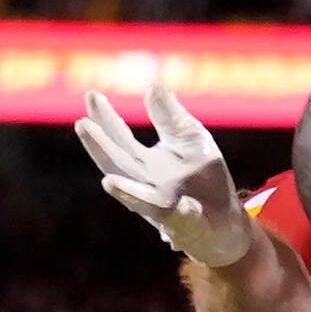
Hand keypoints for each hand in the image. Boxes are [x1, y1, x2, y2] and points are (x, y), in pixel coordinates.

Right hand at [75, 85, 252, 267]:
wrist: (227, 221)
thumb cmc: (204, 178)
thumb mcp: (190, 140)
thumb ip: (170, 118)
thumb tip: (153, 87)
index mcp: (145, 165)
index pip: (120, 140)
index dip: (105, 119)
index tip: (92, 96)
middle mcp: (147, 187)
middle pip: (121, 167)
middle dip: (102, 148)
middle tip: (83, 125)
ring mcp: (166, 208)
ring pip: (143, 201)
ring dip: (127, 193)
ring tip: (109, 183)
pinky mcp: (189, 224)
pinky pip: (184, 218)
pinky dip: (183, 211)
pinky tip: (184, 204)